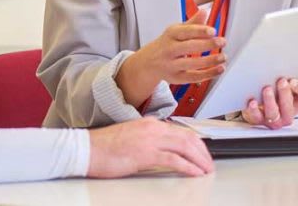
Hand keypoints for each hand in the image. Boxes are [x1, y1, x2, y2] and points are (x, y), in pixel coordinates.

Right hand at [87, 117, 214, 177]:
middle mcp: (153, 128)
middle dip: (203, 152)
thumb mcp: (132, 139)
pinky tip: (195, 173)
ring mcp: (150, 140)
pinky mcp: (146, 154)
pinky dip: (188, 167)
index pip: (180, 131)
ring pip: (185, 147)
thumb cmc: (104, 147)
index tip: (202, 153)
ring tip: (206, 169)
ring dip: (199, 160)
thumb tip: (163, 153)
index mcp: (150, 124)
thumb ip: (149, 142)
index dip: (195, 143)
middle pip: (188, 137)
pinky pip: (174, 160)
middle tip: (209, 163)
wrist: (87, 149)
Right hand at [116, 9, 225, 105]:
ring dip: (210, 60)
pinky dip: (209, 74)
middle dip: (207, 44)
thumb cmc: (167, 44)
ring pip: (192, 63)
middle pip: (188, 47)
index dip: (200, 31)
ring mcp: (172, 65)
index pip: (185, 31)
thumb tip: (205, 11)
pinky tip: (219, 69)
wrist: (149, 62)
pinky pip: (194, 77)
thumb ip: (193, 23)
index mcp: (171, 34)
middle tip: (222, 41)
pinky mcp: (176, 78)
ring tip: (223, 56)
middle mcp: (170, 49)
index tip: (213, 31)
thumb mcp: (176, 31)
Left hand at [242, 77, 297, 128]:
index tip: (293, 80)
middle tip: (282, 81)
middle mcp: (289, 113)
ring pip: (273, 114)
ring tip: (267, 89)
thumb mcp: (289, 81)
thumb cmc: (279, 88)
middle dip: (285, 94)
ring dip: (270, 101)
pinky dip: (254, 110)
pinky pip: (257, 118)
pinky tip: (252, 102)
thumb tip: (285, 60)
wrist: (263, 102)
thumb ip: (290, 75)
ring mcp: (275, 119)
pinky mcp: (260, 120)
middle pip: (289, 107)